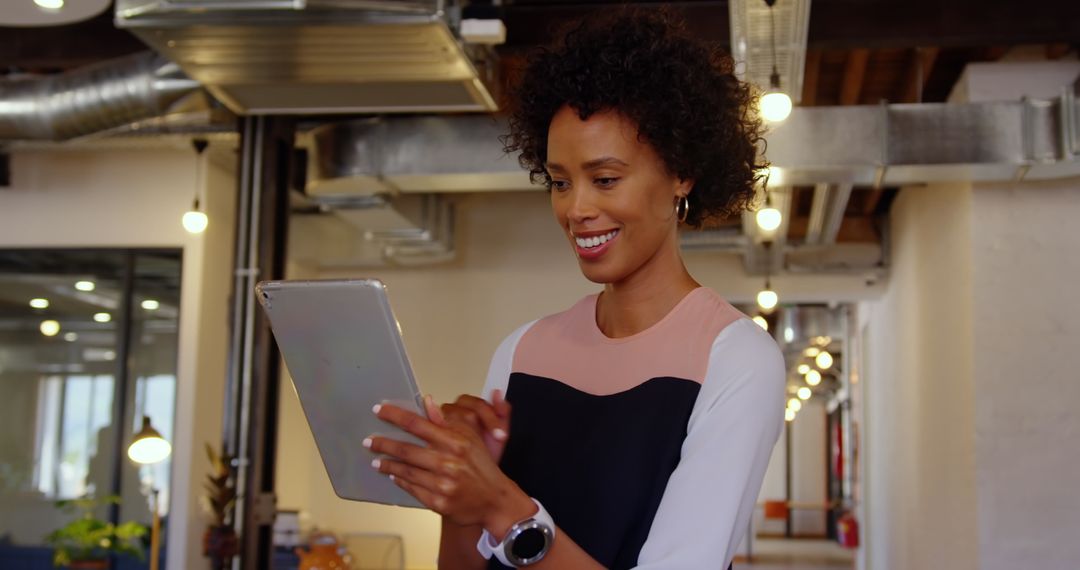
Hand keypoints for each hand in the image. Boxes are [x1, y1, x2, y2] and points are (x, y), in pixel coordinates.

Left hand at [367, 396, 533, 535]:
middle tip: (369, 442)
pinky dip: (401, 482)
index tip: (378, 411)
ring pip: (406, 471)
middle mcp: (448, 462)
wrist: (495, 500)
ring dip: (388, 465)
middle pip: (406, 449)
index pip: (418, 424)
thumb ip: (447, 421)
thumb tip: (427, 402)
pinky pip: (412, 489)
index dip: (395, 416)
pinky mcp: (438, 502)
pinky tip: (394, 477)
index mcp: (455, 441)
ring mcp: (442, 484)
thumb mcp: (470, 438)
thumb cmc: (482, 465)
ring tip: (377, 462)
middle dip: (383, 444)